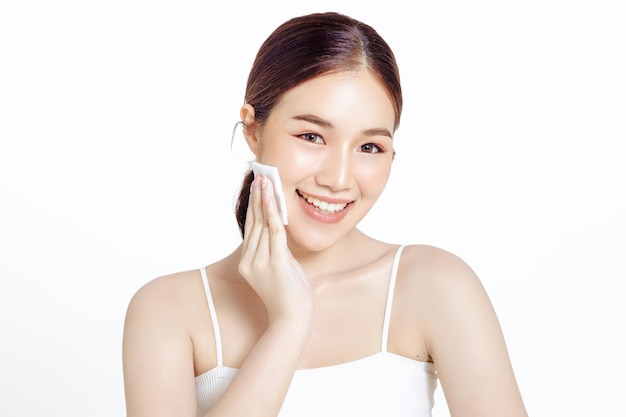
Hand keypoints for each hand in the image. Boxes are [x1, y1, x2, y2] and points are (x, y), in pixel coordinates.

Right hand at [239, 175, 312, 324]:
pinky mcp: (275, 263)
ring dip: (265, 199)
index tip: (256, 186)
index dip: (254, 205)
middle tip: (259, 175)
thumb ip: (276, 249)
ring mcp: (260, 263)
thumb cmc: (290, 295)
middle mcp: (250, 261)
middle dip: (257, 196)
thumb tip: (278, 228)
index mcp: (248, 262)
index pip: (251, 228)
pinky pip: (274, 232)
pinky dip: (273, 212)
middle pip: (255, 222)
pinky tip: (271, 197)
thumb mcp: (280, 267)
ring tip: (266, 180)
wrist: (293, 319)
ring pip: (264, 224)